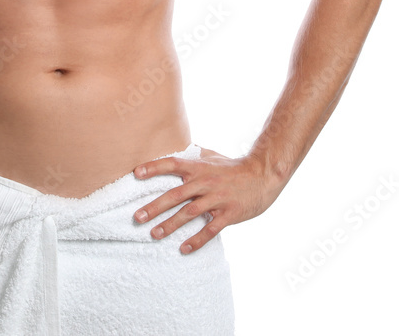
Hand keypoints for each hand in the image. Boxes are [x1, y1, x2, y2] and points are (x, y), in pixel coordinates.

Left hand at [132, 147, 282, 253]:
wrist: (262, 176)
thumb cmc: (233, 167)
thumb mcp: (212, 156)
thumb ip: (194, 155)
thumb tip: (177, 148)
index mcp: (198, 168)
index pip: (172, 164)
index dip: (154, 168)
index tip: (135, 173)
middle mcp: (205, 182)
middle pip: (175, 195)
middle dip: (155, 206)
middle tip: (137, 217)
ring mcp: (217, 199)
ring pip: (189, 213)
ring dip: (170, 225)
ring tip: (154, 234)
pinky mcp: (228, 214)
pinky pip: (210, 230)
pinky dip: (197, 240)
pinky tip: (183, 249)